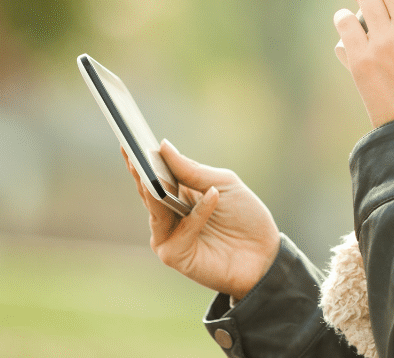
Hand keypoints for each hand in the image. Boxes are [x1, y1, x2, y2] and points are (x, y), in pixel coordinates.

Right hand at [124, 141, 279, 300]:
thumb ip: (192, 170)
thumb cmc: (245, 217)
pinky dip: (197, 214)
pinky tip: (211, 197)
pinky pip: (180, 231)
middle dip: (140, 171)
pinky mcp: (175, 255)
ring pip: (156, 210)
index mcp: (178, 194)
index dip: (140, 158)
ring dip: (158, 191)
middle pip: (147, 191)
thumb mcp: (222, 184)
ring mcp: (169, 236)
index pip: (153, 175)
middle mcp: (168, 215)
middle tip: (132, 151)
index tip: (128, 138)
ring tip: (155, 172)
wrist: (265, 254)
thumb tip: (162, 146)